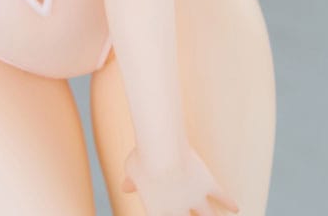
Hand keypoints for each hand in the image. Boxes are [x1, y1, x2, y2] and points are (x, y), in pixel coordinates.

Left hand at [122, 145, 238, 215]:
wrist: (162, 152)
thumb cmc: (142, 158)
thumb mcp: (132, 169)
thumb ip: (132, 181)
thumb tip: (125, 186)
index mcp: (157, 211)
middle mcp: (178, 210)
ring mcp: (195, 198)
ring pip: (207, 215)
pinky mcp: (207, 183)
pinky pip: (221, 195)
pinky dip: (229, 202)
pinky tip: (236, 208)